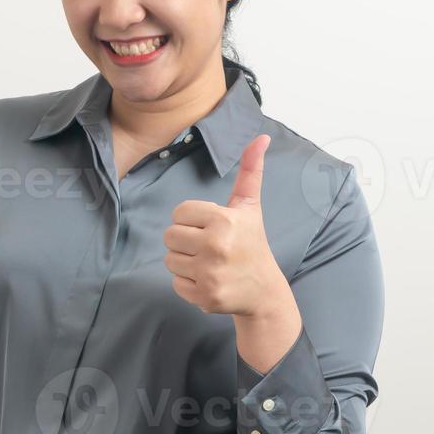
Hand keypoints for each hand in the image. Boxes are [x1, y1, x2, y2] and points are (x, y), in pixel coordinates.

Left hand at [163, 133, 291, 316]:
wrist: (264, 291)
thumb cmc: (252, 243)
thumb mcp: (250, 206)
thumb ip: (250, 171)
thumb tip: (261, 137)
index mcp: (224, 220)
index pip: (179, 213)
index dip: (192, 220)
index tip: (211, 228)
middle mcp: (216, 246)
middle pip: (169, 236)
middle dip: (185, 241)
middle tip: (208, 247)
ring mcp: (209, 274)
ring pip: (169, 260)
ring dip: (185, 262)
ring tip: (208, 263)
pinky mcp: (204, 296)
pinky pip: (175, 283)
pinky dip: (188, 283)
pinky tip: (208, 280)